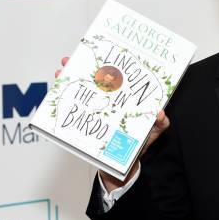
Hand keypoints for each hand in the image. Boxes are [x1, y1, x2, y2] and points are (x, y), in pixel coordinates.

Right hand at [54, 57, 170, 189]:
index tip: (104, 53)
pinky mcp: (87, 124)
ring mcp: (97, 111)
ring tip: (62, 69)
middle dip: (82, 68)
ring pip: (82, 92)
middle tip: (72, 59)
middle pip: (95, 80)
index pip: (116, 78)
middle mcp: (110, 102)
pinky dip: (65, 102)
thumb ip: (160, 124)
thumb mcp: (153, 132)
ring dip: (69, 80)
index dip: (110, 64)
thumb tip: (159, 113)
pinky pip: (75, 111)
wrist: (125, 166)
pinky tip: (58, 93)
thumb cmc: (140, 144)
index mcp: (125, 100)